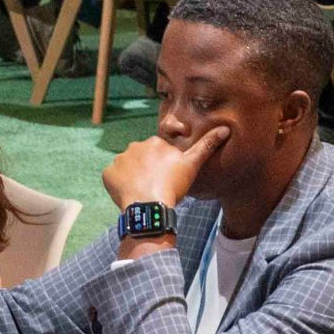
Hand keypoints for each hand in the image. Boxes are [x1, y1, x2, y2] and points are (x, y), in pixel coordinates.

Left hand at [103, 126, 223, 211]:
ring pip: (127, 167)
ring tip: (143, 191)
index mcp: (154, 142)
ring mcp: (119, 160)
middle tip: (155, 186)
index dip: (163, 166)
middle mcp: (134, 146)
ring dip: (132, 176)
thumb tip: (225, 129)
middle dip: (146, 169)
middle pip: (141, 158)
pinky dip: (119, 185)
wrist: (149, 205)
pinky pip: (113, 177)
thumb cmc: (172, 185)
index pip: (158, 151)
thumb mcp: (192, 164)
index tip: (167, 178)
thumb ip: (207, 146)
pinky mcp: (108, 173)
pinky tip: (129, 194)